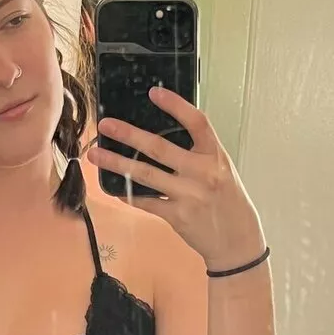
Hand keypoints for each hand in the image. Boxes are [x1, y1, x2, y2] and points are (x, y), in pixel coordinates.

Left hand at [87, 87, 266, 271]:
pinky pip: (146, 202)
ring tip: (96, 154)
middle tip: (106, 125)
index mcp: (215, 156)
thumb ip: (198, 154)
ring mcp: (188, 195)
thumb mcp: (222, 170)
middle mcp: (202, 173)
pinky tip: (114, 187)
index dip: (176, 105)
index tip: (154, 93)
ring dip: (117, 163)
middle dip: (129, 135)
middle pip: (159, 148)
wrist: (237, 241)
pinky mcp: (177, 217)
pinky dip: (128, 194)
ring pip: (145, 175)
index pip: (197, 122)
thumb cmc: (228, 202)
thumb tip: (162, 138)